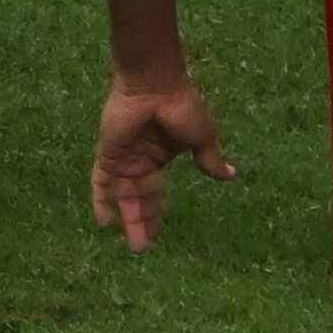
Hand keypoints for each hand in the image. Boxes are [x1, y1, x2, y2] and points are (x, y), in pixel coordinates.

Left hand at [90, 76, 232, 253]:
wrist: (157, 84)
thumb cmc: (181, 106)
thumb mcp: (201, 137)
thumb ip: (210, 160)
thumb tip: (231, 176)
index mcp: (159, 155)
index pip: (153, 192)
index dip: (153, 213)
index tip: (153, 236)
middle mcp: (138, 159)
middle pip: (137, 198)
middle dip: (140, 222)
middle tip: (141, 248)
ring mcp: (122, 156)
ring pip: (121, 194)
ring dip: (126, 218)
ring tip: (134, 244)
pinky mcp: (108, 151)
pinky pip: (102, 180)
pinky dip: (101, 200)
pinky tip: (105, 222)